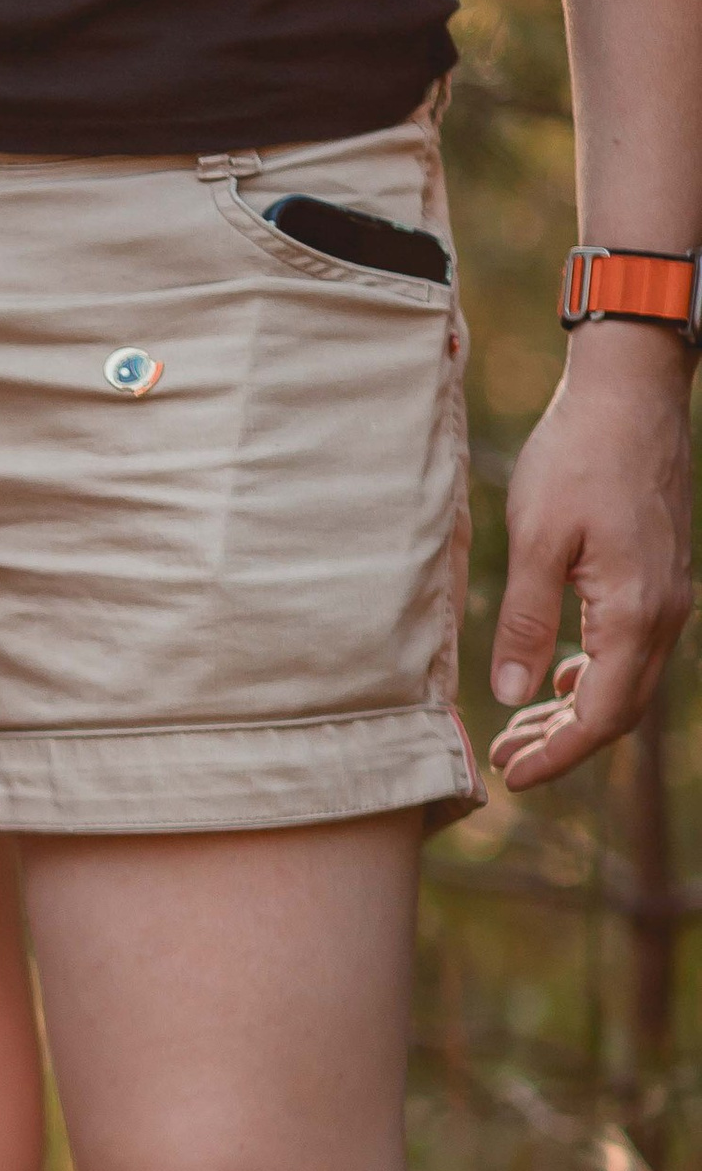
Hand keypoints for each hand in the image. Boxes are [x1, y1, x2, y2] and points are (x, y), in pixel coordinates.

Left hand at [487, 331, 695, 790]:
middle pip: (619, 710)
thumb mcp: (536, 540)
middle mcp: (664, 613)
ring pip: (626, 680)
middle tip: (503, 759)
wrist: (630, 391)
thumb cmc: (578, 455)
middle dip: (562, 744)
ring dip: (574, 712)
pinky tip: (558, 677)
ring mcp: (668, 595)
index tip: (510, 778)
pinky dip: (593, 675)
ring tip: (518, 728)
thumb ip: (527, 622)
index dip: (557, 756)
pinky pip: (632, 648)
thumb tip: (512, 693)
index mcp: (635, 613)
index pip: (601, 716)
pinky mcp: (659, 576)